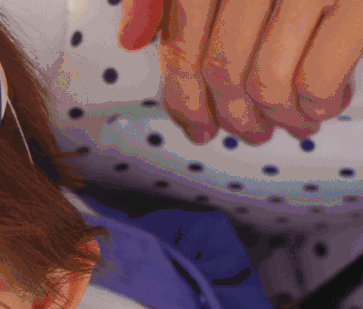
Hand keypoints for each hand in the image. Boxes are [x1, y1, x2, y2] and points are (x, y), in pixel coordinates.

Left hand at [118, 0, 361, 144]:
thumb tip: (130, 38)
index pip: (180, 44)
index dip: (182, 99)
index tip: (198, 129)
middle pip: (222, 71)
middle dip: (234, 118)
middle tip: (250, 134)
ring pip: (266, 82)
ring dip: (277, 120)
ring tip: (290, 125)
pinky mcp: (359, 0)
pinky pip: (315, 79)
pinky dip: (317, 106)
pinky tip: (325, 105)